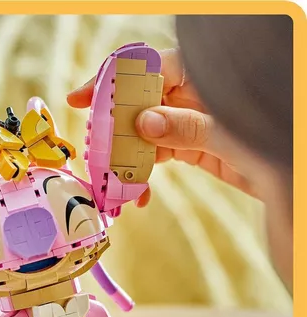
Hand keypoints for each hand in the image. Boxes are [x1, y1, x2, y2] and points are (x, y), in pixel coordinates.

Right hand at [67, 47, 257, 204]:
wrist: (289, 173)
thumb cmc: (272, 136)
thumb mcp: (228, 130)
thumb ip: (186, 125)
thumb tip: (143, 122)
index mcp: (199, 74)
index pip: (147, 69)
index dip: (111, 82)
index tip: (81, 98)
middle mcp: (188, 94)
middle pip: (137, 104)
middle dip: (112, 129)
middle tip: (93, 153)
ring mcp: (186, 121)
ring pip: (142, 134)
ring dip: (124, 159)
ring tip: (112, 182)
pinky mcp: (188, 147)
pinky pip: (155, 157)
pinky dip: (143, 175)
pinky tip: (139, 194)